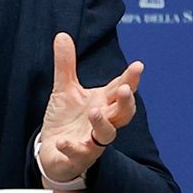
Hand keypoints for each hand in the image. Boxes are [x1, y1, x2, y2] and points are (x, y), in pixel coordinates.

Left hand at [38, 33, 140, 183]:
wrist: (53, 152)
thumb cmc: (66, 120)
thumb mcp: (64, 90)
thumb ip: (66, 65)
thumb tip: (62, 35)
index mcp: (102, 104)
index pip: (120, 89)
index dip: (130, 79)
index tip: (138, 66)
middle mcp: (102, 123)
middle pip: (122, 114)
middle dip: (126, 102)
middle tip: (124, 89)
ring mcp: (91, 141)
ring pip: (106, 135)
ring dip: (102, 124)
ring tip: (95, 112)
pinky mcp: (76, 157)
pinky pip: (77, 154)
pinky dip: (71, 148)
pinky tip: (62, 141)